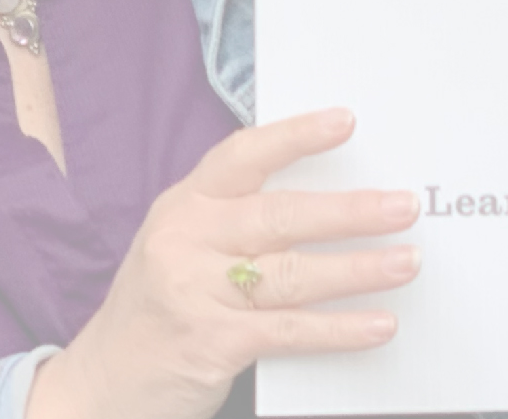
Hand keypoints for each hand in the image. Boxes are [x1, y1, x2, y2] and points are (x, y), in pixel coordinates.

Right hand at [26, 108, 418, 418]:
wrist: (100, 386)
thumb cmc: (157, 307)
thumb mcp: (180, 245)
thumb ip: (235, 221)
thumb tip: (327, 200)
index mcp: (184, 205)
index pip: (243, 156)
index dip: (296, 136)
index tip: (346, 121)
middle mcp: (186, 241)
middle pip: (281, 216)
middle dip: (351, 211)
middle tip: (403, 205)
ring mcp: (196, 293)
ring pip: (293, 274)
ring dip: (359, 269)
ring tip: (406, 261)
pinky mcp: (212, 345)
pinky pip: (290, 331)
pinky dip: (340, 328)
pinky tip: (378, 324)